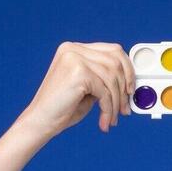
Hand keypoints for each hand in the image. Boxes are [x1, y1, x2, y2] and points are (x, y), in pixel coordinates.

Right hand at [18, 41, 136, 138]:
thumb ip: (104, 79)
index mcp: (75, 49)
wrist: (41, 121)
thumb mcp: (89, 88)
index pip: (113, 50)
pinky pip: (104, 91)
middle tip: (125, 108)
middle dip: (124, 87)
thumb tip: (130, 81)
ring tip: (112, 118)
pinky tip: (104, 121)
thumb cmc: (63, 107)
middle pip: (116, 62)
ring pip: (112, 79)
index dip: (128, 69)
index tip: (131, 89)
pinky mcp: (78, 73)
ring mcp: (75, 58)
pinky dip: (108, 109)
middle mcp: (73, 49)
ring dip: (116, 103)